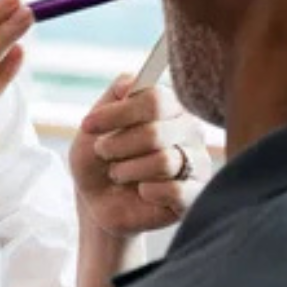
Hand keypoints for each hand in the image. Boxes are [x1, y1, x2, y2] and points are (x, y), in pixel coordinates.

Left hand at [70, 75, 210, 238]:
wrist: (97, 201)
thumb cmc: (98, 159)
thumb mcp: (94, 125)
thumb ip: (113, 97)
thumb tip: (130, 85)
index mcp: (169, 106)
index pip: (155, 99)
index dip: (118, 113)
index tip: (89, 124)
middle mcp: (189, 130)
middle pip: (156, 132)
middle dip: (118, 146)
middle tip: (104, 154)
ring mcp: (197, 162)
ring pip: (164, 161)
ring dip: (128, 170)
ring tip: (119, 174)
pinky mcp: (196, 194)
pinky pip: (175, 190)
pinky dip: (148, 192)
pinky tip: (143, 192)